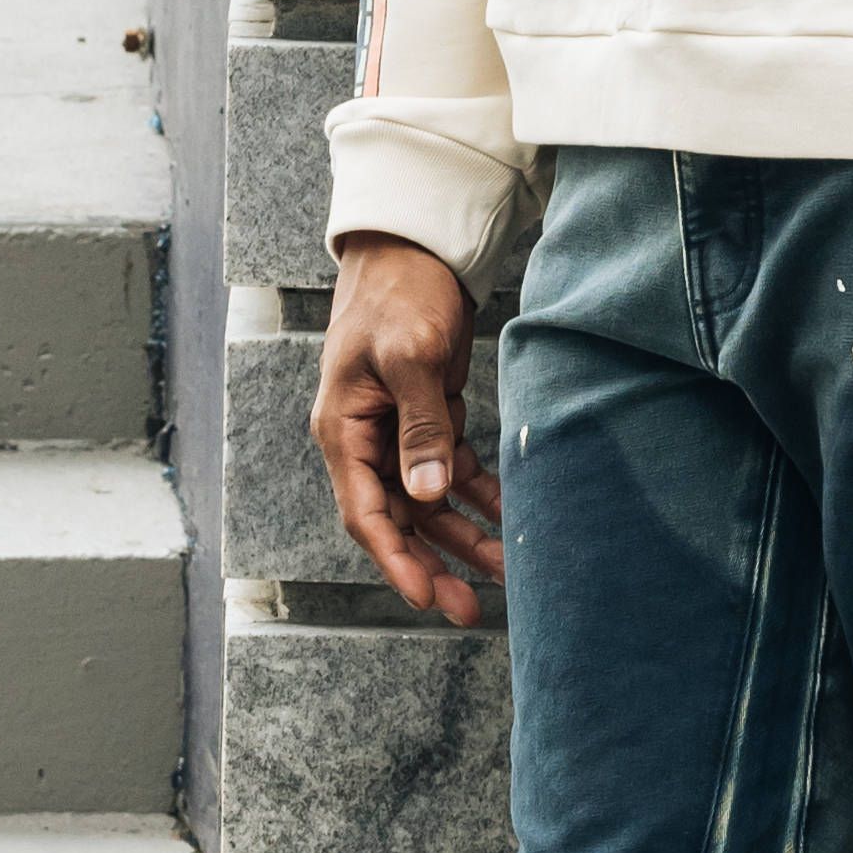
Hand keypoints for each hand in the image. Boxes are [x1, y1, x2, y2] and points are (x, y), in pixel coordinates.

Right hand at [315, 240, 495, 624]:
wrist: (413, 244)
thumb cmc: (398, 292)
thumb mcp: (408, 356)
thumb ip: (420, 426)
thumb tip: (429, 493)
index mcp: (344, 430)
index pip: (366, 514)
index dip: (396, 560)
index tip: (426, 598)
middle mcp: (365, 439)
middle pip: (399, 519)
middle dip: (433, 563)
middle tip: (470, 608)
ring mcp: (396, 430)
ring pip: (429, 501)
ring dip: (462, 535)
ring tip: (503, 571)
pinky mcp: (428, 415)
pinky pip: (450, 469)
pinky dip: (478, 494)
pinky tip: (509, 517)